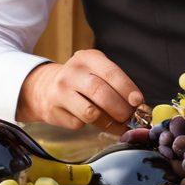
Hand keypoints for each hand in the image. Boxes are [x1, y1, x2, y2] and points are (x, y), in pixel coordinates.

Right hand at [17, 49, 143, 130]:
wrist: (46, 87)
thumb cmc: (82, 80)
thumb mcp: (97, 71)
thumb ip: (116, 85)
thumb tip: (138, 107)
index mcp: (87, 58)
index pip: (110, 72)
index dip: (127, 88)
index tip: (138, 101)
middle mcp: (72, 72)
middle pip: (101, 93)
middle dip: (120, 109)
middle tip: (130, 118)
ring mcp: (60, 92)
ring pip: (90, 113)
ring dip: (109, 122)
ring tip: (118, 124)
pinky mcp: (54, 110)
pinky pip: (79, 123)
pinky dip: (91, 126)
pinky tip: (93, 121)